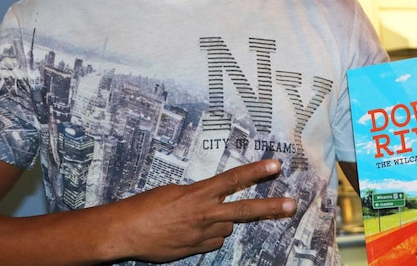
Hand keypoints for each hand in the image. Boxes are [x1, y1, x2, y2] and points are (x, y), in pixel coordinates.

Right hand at [108, 159, 295, 262]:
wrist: (125, 232)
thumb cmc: (145, 206)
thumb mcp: (173, 191)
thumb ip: (198, 195)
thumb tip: (212, 200)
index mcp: (198, 194)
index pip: (233, 179)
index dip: (256, 171)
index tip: (275, 165)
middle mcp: (204, 214)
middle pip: (245, 210)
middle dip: (270, 208)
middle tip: (291, 205)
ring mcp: (201, 235)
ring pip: (227, 228)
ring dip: (221, 222)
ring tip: (198, 217)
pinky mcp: (195, 250)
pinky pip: (212, 242)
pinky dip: (208, 237)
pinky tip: (190, 232)